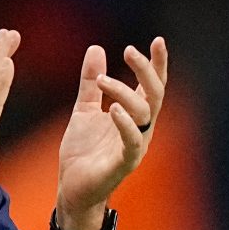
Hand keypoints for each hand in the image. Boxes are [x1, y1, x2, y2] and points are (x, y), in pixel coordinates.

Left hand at [56, 38, 167, 229]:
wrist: (71, 188)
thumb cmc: (82, 152)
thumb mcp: (84, 109)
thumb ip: (90, 83)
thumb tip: (96, 48)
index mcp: (133, 116)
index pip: (152, 85)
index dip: (157, 64)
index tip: (157, 41)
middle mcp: (140, 129)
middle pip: (155, 95)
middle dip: (147, 71)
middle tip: (129, 51)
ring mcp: (135, 146)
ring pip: (144, 114)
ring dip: (125, 93)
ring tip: (101, 81)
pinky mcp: (123, 164)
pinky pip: (132, 142)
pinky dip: (125, 124)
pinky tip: (113, 109)